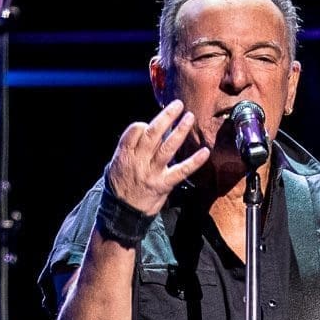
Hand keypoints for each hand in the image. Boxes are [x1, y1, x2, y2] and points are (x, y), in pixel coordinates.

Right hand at [105, 100, 209, 217]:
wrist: (122, 214)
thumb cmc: (119, 187)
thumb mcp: (115, 165)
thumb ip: (128, 149)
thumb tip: (144, 132)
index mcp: (125, 155)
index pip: (135, 131)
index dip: (144, 124)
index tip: (150, 124)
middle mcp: (139, 161)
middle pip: (153, 134)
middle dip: (166, 116)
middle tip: (177, 104)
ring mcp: (152, 173)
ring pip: (167, 148)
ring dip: (180, 130)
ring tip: (189, 117)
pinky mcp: (164, 185)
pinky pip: (182, 171)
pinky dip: (194, 161)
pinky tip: (204, 152)